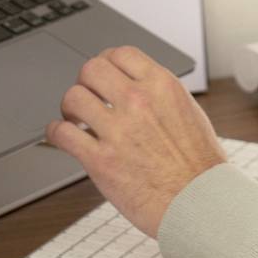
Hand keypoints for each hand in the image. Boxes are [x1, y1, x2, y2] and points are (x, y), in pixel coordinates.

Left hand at [44, 47, 228, 236]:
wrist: (201, 203)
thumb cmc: (200, 166)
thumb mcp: (189, 112)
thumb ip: (160, 96)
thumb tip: (137, 87)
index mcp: (162, 86)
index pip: (120, 53)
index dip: (106, 62)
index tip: (101, 75)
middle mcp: (138, 102)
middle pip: (91, 69)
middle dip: (85, 81)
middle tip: (86, 96)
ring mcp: (118, 130)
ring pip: (73, 97)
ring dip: (69, 107)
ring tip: (74, 119)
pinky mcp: (101, 160)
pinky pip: (62, 134)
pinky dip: (56, 133)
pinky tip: (61, 136)